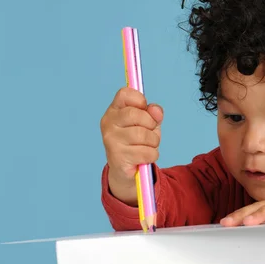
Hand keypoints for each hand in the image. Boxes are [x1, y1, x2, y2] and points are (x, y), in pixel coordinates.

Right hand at [100, 87, 163, 204]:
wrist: (126, 170)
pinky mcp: (117, 158)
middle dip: (151, 124)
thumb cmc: (138, 141)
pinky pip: (146, 152)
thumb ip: (154, 113)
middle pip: (136, 115)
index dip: (140, 101)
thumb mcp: (149, 123)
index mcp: (114, 110)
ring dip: (153, 142)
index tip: (144, 110)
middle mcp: (108, 123)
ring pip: (143, 135)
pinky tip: (145, 157)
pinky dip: (152, 155)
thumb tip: (156, 110)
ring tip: (148, 146)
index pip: (125, 93)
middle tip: (150, 132)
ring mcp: (110, 140)